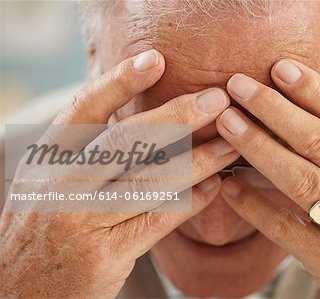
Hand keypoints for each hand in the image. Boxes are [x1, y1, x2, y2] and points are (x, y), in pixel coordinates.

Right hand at [0, 50, 238, 297]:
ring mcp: (81, 220)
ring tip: (231, 142)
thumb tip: (146, 126)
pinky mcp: (104, 256)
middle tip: (217, 99)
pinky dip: (191, 202)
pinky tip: (214, 186)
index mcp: (45, 162)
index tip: (156, 60)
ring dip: (198, 159)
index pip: (84, 110)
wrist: (17, 295)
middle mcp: (60, 185)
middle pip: (126, 139)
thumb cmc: (42, 234)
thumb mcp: (48, 186)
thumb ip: (85, 157)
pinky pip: (158, 220)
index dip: (121, 82)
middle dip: (178, 116)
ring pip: (151, 180)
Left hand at [217, 59, 319, 297]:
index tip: (281, 68)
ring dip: (258, 147)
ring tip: (227, 123)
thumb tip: (318, 109)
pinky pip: (283, 228)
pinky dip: (252, 205)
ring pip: (300, 179)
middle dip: (274, 109)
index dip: (314, 91)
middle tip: (239, 85)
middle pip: (319, 141)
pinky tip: (228, 186)